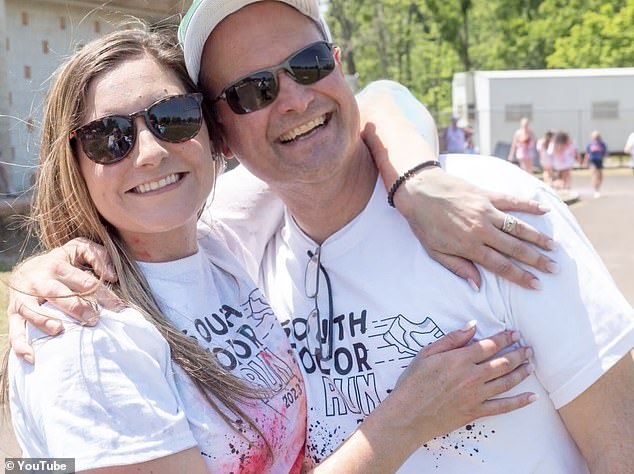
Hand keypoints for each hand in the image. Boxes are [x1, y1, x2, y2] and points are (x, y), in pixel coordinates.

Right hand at [8, 238, 120, 362]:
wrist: (26, 269)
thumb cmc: (61, 262)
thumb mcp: (79, 249)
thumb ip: (98, 256)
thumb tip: (112, 276)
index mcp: (57, 265)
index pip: (84, 282)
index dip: (103, 295)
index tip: (118, 308)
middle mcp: (39, 280)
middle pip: (58, 294)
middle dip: (76, 308)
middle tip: (94, 320)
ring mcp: (24, 297)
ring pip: (31, 309)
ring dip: (44, 321)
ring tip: (60, 330)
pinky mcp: (13, 312)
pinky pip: (15, 329)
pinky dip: (21, 344)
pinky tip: (32, 356)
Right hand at [390, 324, 534, 444]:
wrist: (408, 414)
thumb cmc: (413, 383)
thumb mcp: (426, 354)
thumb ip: (451, 339)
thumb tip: (472, 326)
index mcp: (459, 359)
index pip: (489, 345)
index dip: (504, 338)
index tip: (514, 333)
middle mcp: (472, 376)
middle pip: (502, 362)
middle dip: (518, 354)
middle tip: (528, 349)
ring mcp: (476, 395)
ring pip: (506, 381)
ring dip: (521, 372)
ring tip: (530, 365)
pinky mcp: (476, 411)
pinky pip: (504, 407)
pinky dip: (520, 402)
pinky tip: (532, 397)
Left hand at [394, 167, 556, 288]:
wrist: (417, 190)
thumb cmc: (423, 223)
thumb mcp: (435, 252)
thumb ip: (458, 268)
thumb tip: (477, 286)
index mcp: (469, 246)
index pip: (501, 266)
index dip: (520, 276)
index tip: (536, 285)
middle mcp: (481, 229)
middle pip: (515, 248)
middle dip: (536, 260)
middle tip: (554, 269)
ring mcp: (486, 210)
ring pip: (518, 227)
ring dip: (538, 237)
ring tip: (554, 247)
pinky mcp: (486, 194)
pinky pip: (512, 201)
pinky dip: (529, 205)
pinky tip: (544, 210)